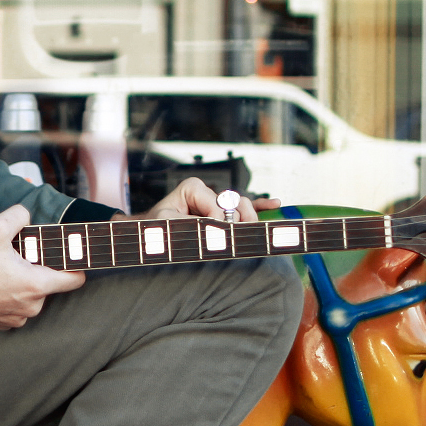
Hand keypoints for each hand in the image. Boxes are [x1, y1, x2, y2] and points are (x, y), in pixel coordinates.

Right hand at [0, 204, 82, 330]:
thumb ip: (18, 216)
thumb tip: (25, 215)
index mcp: (36, 285)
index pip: (75, 280)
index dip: (76, 265)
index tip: (69, 257)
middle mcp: (30, 307)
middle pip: (47, 284)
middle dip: (35, 270)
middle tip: (13, 256)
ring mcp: (14, 319)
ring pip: (29, 296)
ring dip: (19, 283)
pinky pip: (12, 307)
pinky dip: (4, 296)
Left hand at [139, 177, 262, 224]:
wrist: (150, 236)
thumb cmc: (155, 229)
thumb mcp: (167, 225)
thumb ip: (192, 225)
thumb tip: (219, 229)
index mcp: (193, 188)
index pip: (216, 204)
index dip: (216, 222)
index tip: (207, 236)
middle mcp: (208, 192)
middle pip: (235, 201)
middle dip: (237, 220)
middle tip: (232, 236)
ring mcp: (217, 203)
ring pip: (243, 205)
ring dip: (249, 218)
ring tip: (250, 231)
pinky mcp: (224, 214)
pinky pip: (246, 207)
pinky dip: (260, 205)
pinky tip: (275, 203)